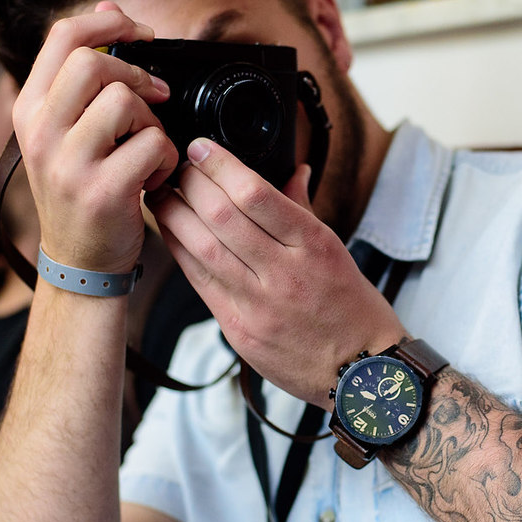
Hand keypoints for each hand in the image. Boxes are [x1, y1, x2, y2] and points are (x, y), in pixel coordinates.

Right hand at [13, 2, 178, 273]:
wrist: (80, 262)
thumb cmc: (84, 190)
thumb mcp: (68, 130)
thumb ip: (84, 76)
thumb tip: (109, 8)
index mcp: (28, 109)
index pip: (62, 36)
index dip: (109, 23)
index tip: (140, 32)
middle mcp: (39, 132)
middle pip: (93, 63)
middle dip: (136, 74)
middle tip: (155, 97)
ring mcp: (67, 163)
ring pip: (124, 102)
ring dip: (152, 121)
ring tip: (147, 147)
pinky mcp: (102, 191)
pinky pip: (153, 145)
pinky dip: (166, 158)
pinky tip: (153, 177)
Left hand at [147, 139, 406, 405]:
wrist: (362, 373)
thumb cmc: (353, 309)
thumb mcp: (337, 252)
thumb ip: (304, 209)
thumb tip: (294, 170)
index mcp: (314, 245)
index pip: (256, 194)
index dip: (219, 165)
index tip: (200, 147)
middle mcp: (286, 273)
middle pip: (222, 217)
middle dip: (189, 184)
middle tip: (175, 167)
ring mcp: (260, 304)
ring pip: (202, 248)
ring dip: (173, 215)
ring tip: (160, 194)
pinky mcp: (240, 330)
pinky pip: (200, 283)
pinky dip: (179, 253)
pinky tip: (170, 233)